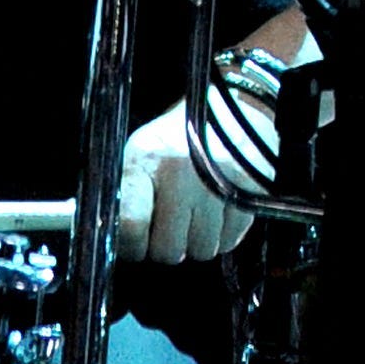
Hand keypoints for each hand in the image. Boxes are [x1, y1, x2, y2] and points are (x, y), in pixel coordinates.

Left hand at [113, 100, 260, 264]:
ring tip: (194, 215)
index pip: (131, 224)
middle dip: (165, 246)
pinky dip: (222, 236)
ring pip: (202, 251)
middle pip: (168, 250)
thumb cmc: (177, 140)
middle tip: (167, 227)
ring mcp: (217, 184)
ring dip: (196, 242)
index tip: (134, 243)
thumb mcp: (141, 154)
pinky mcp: (248, 193)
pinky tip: (216, 212)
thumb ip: (126, 195)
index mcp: (145, 160)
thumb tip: (116, 239)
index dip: (131, 245)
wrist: (228, 112)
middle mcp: (180, 172)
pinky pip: (229, 242)